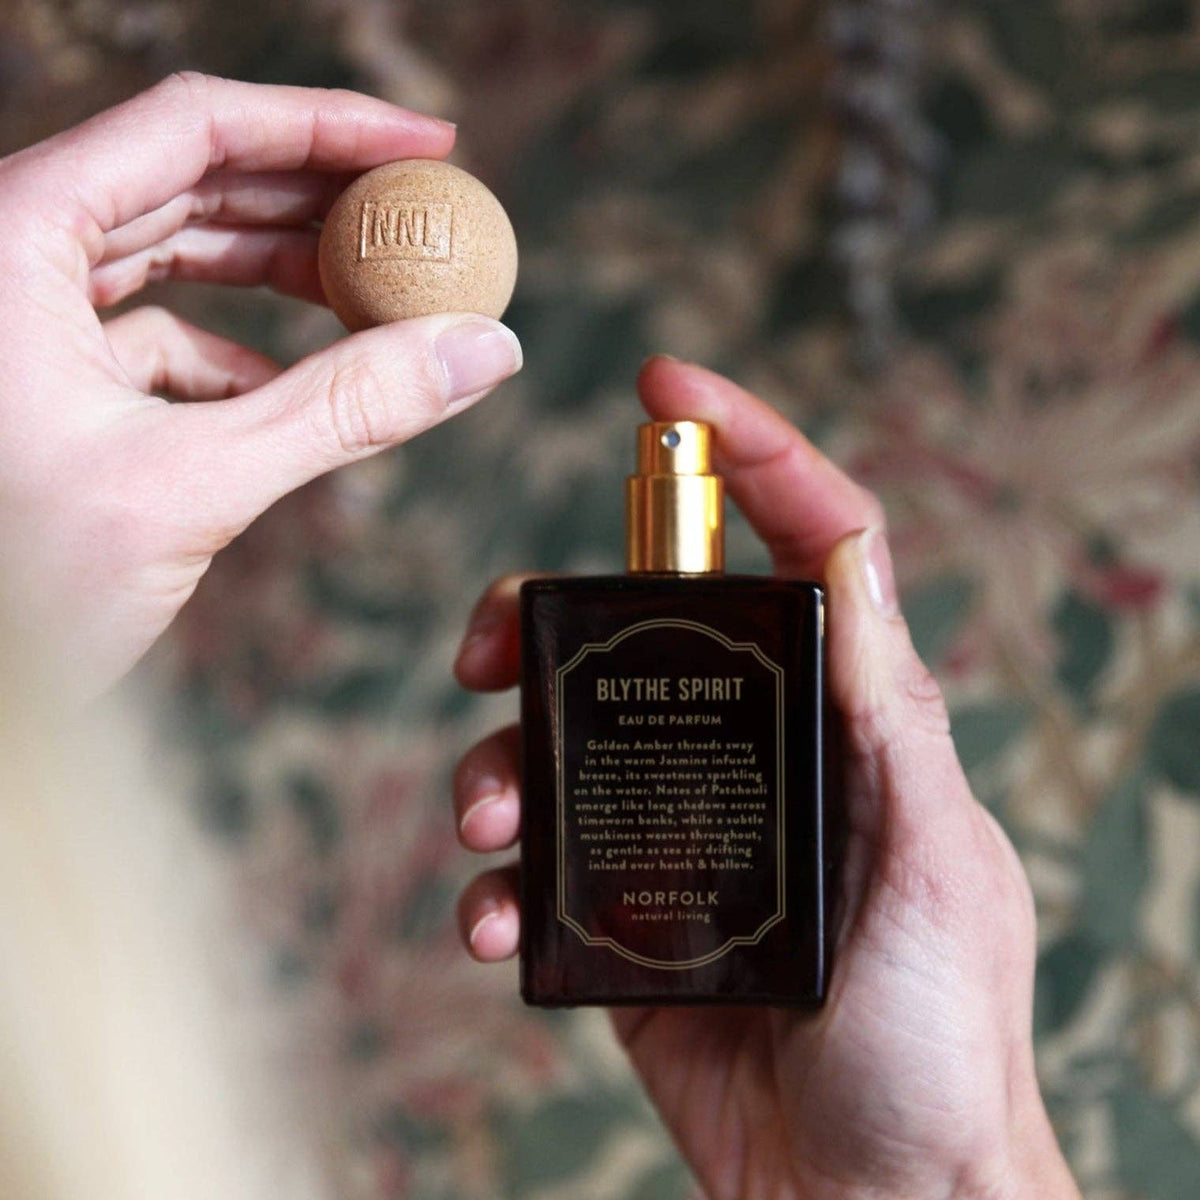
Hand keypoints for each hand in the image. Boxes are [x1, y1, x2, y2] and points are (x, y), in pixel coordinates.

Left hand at [0, 73, 521, 694]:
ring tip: (377, 297)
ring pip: (175, 254)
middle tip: (417, 220)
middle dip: (316, 200)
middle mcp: (11, 257)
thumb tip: (480, 351)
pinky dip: (236, 358)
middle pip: (191, 180)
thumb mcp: (190, 486)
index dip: (326, 125)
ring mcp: (26, 321)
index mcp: (13, 235)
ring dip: (282, 277)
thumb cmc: (12, 590)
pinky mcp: (49, 383)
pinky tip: (287, 398)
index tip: (428, 148)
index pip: (195, 128)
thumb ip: (344, 410)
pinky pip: (159, 337)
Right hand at [451, 358, 1079, 1199]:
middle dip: (547, 617)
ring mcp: (679, 834)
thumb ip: (887, 713)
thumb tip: (853, 550)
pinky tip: (489, 913)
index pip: (801, 548)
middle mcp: (752, 758)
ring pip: (560, 743)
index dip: (749, 449)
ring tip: (486, 810)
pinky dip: (494, 875)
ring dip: (497, 757)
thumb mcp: (939, 858)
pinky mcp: (624, 918)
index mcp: (841, 723)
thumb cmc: (938, 1041)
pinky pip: (535, 866)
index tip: (667, 385)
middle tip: (489, 645)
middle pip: (636, 635)